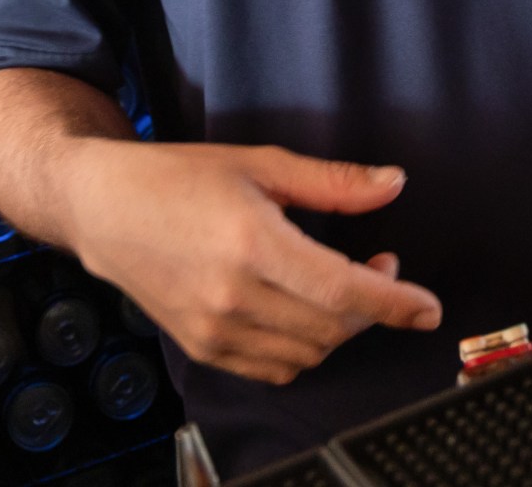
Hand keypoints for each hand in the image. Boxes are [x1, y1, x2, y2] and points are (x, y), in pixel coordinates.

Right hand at [57, 140, 441, 384]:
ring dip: (340, 327)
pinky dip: (304, 348)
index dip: (394, 303)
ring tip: (339, 284)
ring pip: (309, 353)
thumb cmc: (179, 178)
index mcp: (252, 241)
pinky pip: (276, 367)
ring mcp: (215, 328)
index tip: (428, 308)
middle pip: (332, 326)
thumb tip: (393, 183)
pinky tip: (303, 311)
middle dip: (371, 304)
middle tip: (378, 266)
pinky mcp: (203, 347)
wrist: (104, 208)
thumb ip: (332, 183)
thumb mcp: (260, 164)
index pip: (342, 289)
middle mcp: (233, 293)